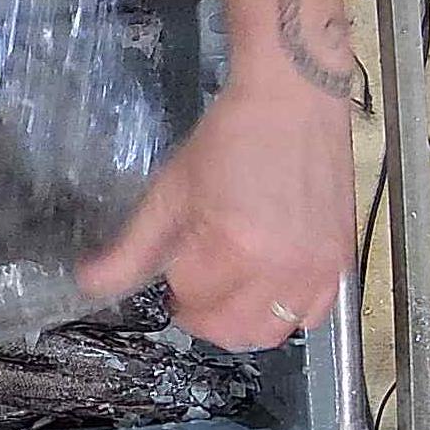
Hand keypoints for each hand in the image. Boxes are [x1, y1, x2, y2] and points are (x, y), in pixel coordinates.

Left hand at [76, 55, 355, 349]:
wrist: (294, 98)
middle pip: (232, 330)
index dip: (175, 287)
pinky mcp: (340, 259)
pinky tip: (266, 286)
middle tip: (192, 289)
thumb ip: (131, 248)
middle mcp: (283, 266)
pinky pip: (313, 314)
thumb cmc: (233, 137)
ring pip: (272, 332)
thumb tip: (90, 282)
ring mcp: (318, 266)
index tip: (173, 265)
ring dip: (241, 322)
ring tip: (227, 290)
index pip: (193, 301)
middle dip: (203, 316)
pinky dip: (285, 312)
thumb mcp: (170, 191)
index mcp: (236, 246)